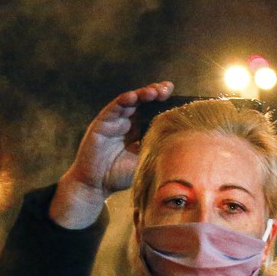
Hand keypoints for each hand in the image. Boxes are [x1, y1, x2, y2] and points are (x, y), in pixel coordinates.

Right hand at [50, 81, 173, 228]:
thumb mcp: (145, 161)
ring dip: (142, 94)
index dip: (163, 103)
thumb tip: (180, 139)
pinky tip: (133, 96)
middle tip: (167, 89)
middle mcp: (127, 123)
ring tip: (154, 92)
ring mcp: (114, 122)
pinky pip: (113, 108)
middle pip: (143, 102)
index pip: (153, 111)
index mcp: (139, 132)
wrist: (96, 186)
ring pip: (129, 101)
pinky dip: (123, 100)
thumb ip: (156, 148)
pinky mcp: (101, 123)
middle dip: (155, 93)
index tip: (176, 96)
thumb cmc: (120, 176)